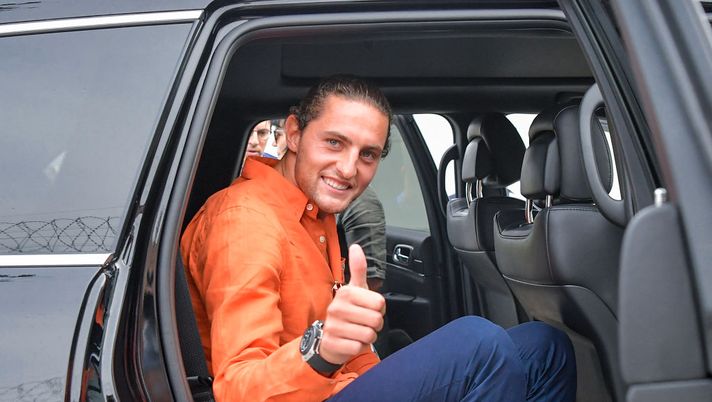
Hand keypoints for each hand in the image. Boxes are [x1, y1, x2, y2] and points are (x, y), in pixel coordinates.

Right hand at [319, 244, 385, 364]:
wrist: (329, 338)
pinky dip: (358, 347)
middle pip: (376, 320)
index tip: (368, 309)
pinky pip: (359, 347)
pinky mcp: (332, 344)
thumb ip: (358, 268)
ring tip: (357, 332)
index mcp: (346, 292)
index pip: (380, 303)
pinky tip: (350, 341)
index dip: (379, 309)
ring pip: (369, 335)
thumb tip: (356, 246)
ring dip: (368, 337)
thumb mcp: (355, 289)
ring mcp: (333, 326)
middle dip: (375, 325)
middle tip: (364, 322)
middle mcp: (337, 307)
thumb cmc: (347, 311)